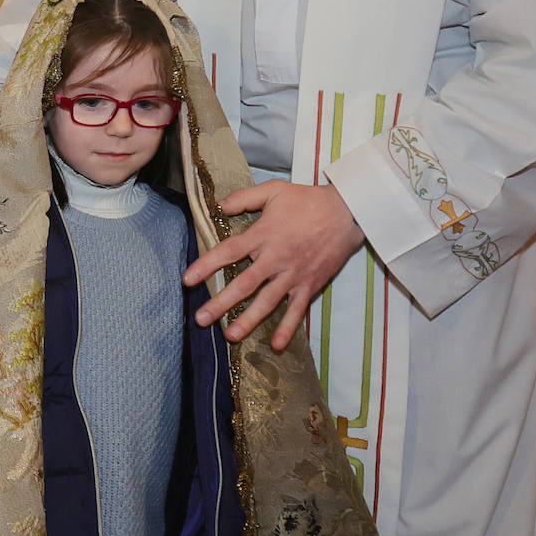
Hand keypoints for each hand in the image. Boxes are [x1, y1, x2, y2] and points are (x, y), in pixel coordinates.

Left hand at [183, 181, 364, 350]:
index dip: (207, 265)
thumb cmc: (308, 200)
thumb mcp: (274, 191)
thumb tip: (219, 206)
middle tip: (201, 319)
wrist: (347, 212)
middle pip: (244, 284)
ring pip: (268, 302)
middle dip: (221, 303)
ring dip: (248, 320)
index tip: (188, 280)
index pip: (229, 252)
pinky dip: (288, 329)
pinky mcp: (310, 285)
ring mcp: (293, 275)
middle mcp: (276, 258)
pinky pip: (297, 310)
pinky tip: (276, 345)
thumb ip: (244, 198)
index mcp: (264, 235)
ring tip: (230, 336)